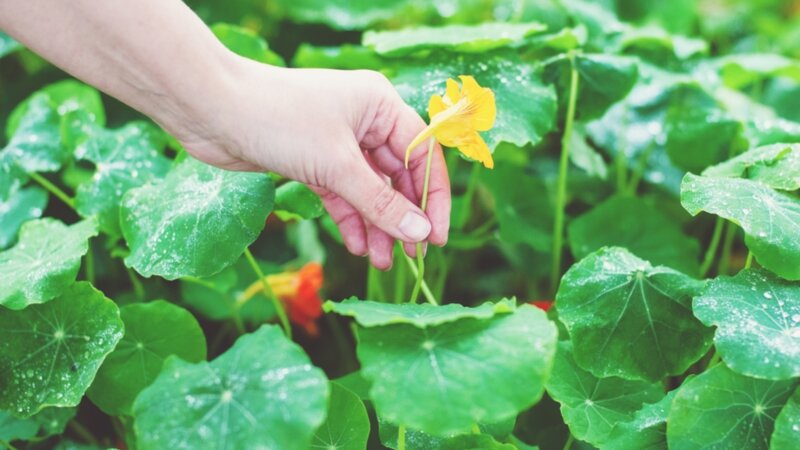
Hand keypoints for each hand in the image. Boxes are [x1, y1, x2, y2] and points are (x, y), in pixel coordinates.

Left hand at [170, 57, 450, 269]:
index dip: (433, 197)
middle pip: (396, 175)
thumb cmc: (279, 120)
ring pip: (368, 189)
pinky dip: (350, 219)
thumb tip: (421, 233)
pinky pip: (342, 194)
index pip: (422, 154)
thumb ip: (380, 203)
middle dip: (401, 216)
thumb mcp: (337, 165)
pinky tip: (358, 246)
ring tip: (381, 262)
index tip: (436, 237)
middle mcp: (364, 120)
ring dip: (376, 224)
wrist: (210, 111)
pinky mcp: (312, 161)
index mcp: (380, 105)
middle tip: (410, 257)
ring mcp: (337, 142)